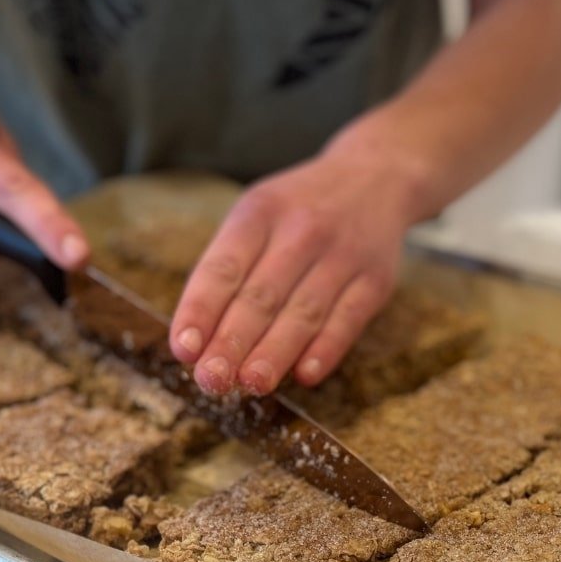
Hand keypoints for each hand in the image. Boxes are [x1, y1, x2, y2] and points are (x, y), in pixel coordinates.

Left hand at [169, 145, 425, 395]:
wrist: (376, 176)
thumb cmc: (297, 210)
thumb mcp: (257, 215)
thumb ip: (228, 270)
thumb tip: (196, 341)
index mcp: (259, 212)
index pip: (223, 267)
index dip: (200, 310)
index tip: (184, 349)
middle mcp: (301, 230)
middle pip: (261, 296)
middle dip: (232, 342)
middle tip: (211, 380)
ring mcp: (343, 254)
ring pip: (303, 312)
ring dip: (275, 352)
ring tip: (251, 384)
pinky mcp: (375, 279)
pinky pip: (349, 319)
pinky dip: (326, 349)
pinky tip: (304, 375)